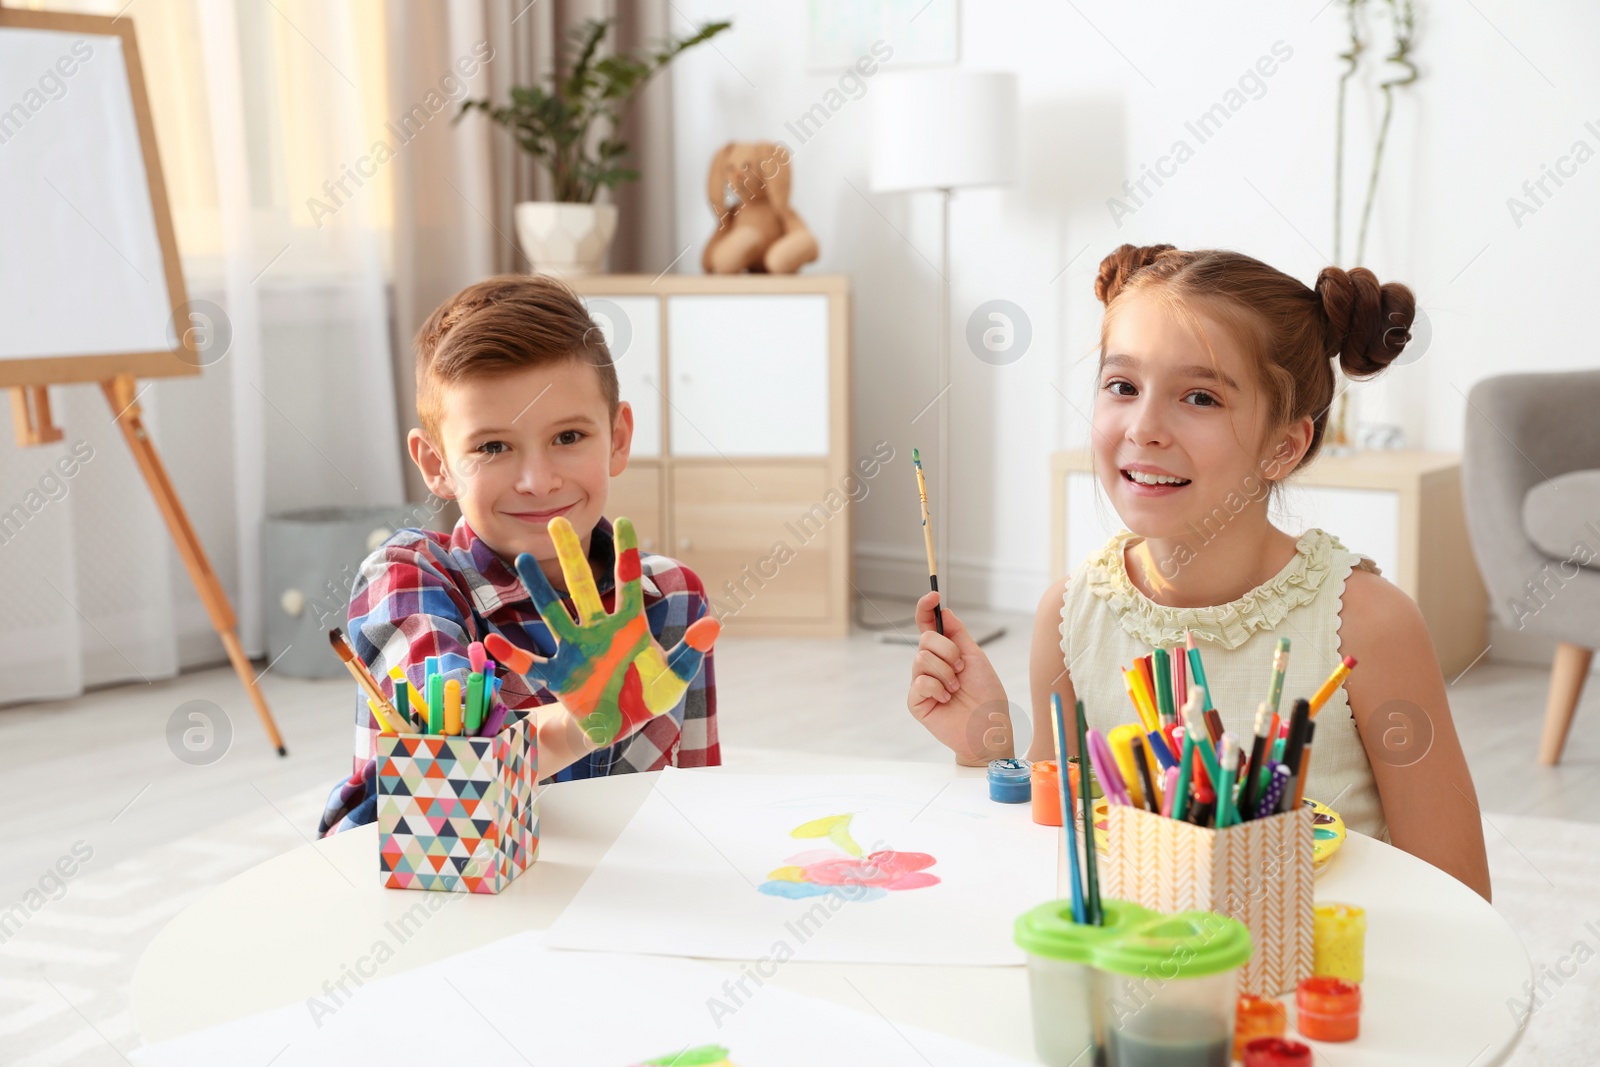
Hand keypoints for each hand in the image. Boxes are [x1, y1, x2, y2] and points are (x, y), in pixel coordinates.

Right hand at [487, 516, 718, 746]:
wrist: (620, 726)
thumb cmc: (647, 696)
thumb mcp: (674, 677)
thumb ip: (691, 651)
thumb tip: (713, 624)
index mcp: (629, 625)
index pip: (628, 582)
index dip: (626, 553)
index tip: (625, 520)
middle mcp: (599, 630)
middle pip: (582, 586)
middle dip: (571, 555)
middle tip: (558, 522)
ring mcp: (575, 650)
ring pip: (554, 614)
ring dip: (540, 589)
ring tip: (525, 559)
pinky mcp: (559, 675)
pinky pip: (532, 663)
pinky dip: (513, 654)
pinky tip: (492, 642)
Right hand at [906, 591, 1012, 763]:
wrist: (989, 728)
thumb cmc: (987, 696)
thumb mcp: (976, 658)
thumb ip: (958, 634)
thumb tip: (944, 610)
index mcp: (944, 653)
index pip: (927, 625)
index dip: (926, 608)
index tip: (933, 595)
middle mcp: (930, 666)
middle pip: (925, 639)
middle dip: (947, 651)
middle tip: (961, 669)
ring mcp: (922, 683)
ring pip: (921, 659)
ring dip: (945, 673)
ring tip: (956, 688)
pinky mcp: (916, 702)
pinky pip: (919, 682)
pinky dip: (937, 688)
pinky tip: (947, 699)